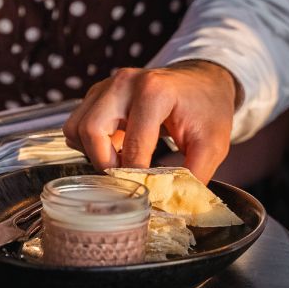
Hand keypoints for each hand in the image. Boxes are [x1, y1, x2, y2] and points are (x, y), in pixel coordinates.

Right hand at [62, 61, 237, 182]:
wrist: (201, 80)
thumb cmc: (207, 108)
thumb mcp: (212, 144)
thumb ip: (193, 175)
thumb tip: (170, 206)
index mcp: (154, 91)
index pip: (133, 143)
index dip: (135, 174)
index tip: (142, 192)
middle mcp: (124, 84)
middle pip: (91, 130)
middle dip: (103, 163)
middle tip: (121, 178)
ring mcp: (106, 86)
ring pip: (76, 127)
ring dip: (91, 152)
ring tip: (117, 162)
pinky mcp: (96, 94)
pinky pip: (76, 124)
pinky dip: (87, 142)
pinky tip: (110, 148)